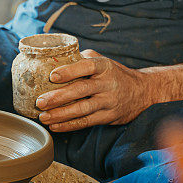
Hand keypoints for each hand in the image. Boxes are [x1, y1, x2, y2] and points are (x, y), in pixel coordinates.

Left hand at [35, 50, 153, 131]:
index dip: (70, 71)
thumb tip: (54, 57)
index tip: (52, 76)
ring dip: (61, 114)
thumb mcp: (103, 61)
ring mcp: (109, 102)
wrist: (142, 92)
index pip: (87, 66)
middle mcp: (107, 84)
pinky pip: (87, 122)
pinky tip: (55, 126)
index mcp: (104, 66)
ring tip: (44, 116)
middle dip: (59, 97)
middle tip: (40, 101)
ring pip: (83, 109)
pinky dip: (70, 125)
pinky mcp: (108, 117)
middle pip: (81, 90)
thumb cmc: (114, 74)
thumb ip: (82, 58)